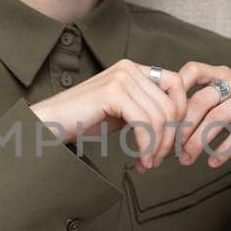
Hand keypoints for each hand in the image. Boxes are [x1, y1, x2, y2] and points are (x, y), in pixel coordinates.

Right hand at [30, 59, 191, 172]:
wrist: (48, 124)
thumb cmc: (82, 121)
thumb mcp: (122, 112)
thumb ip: (145, 110)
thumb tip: (176, 125)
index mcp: (133, 69)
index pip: (177, 84)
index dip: (181, 114)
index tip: (172, 141)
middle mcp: (129, 68)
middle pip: (171, 103)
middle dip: (170, 137)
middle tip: (158, 159)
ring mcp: (121, 78)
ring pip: (160, 116)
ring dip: (158, 146)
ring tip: (147, 162)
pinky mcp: (112, 93)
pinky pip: (144, 122)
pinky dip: (146, 145)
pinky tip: (140, 159)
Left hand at [166, 61, 230, 169]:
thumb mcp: (224, 106)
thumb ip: (200, 108)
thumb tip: (163, 128)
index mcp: (223, 74)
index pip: (193, 70)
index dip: (175, 89)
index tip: (160, 114)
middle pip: (201, 100)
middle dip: (183, 127)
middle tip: (171, 150)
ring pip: (218, 117)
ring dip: (198, 141)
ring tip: (187, 160)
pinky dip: (224, 149)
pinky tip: (213, 162)